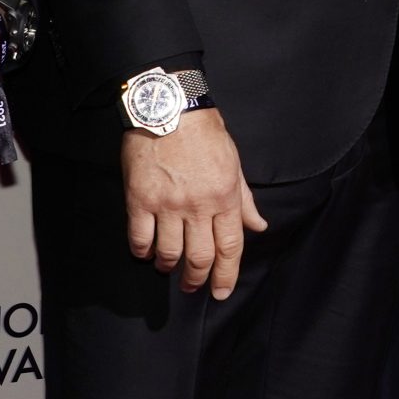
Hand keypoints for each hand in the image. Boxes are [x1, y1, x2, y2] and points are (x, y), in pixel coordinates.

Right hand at [122, 111, 267, 296]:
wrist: (169, 106)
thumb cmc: (204, 131)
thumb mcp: (233, 163)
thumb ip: (243, 199)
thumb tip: (258, 226)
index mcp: (225, 196)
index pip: (230, 247)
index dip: (227, 275)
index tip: (221, 292)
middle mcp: (198, 205)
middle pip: (200, 257)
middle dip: (197, 278)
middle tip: (193, 286)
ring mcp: (168, 204)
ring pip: (169, 253)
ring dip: (169, 267)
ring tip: (168, 268)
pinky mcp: (140, 199)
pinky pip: (140, 238)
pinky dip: (142, 251)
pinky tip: (145, 252)